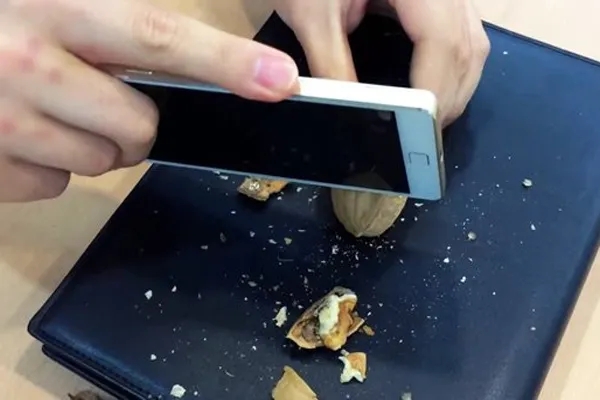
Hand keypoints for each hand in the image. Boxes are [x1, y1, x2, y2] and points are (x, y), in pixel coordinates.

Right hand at [0, 0, 298, 201]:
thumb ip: (115, 14)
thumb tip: (173, 45)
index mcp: (55, 5)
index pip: (160, 38)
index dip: (227, 62)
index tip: (281, 82)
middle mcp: (25, 63)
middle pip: (139, 126)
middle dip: (135, 118)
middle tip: (103, 91)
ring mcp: (1, 123)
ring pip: (101, 162)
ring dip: (91, 139)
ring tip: (49, 102)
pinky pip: (53, 184)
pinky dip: (46, 162)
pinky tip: (14, 128)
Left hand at [275, 0, 489, 127]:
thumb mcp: (313, 14)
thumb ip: (331, 65)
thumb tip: (353, 115)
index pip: (441, 40)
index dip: (432, 90)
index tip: (416, 129)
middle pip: (466, 48)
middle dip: (446, 99)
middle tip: (420, 139)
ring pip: (472, 47)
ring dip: (453, 90)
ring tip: (427, 123)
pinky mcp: (442, 1)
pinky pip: (463, 40)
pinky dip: (451, 73)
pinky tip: (432, 92)